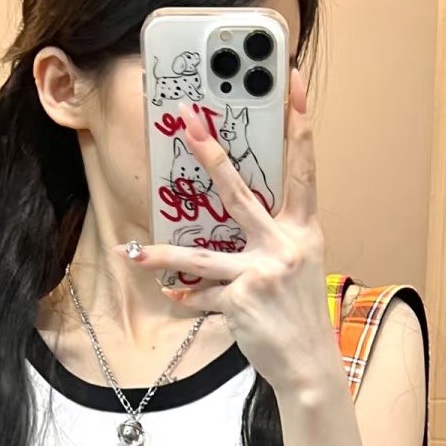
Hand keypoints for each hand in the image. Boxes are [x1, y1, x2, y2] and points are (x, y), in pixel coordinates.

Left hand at [123, 68, 340, 397]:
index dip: (299, 123)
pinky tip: (175, 298)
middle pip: (241, 194)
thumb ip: (275, 236)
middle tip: (188, 124)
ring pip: (202, 258)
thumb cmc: (301, 312)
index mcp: (303, 230)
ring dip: (165, 256)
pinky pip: (203, 295)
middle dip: (212, 156)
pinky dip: (189, 299)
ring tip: (136, 251)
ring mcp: (261, 274)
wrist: (308, 363)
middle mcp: (284, 246)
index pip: (303, 167)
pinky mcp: (240, 302)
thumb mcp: (299, 264)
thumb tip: (243, 214)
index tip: (291, 82)